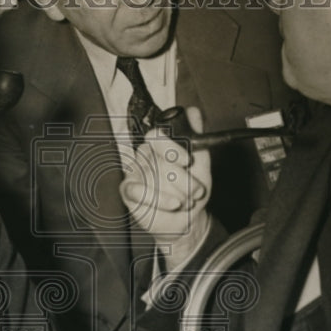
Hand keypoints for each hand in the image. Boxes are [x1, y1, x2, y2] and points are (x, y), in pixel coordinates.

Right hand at [120, 106, 211, 268]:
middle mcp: (145, 154)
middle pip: (158, 160)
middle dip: (182, 180)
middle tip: (195, 191)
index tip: (186, 161)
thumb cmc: (192, 191)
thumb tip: (192, 111)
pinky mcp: (128, 190)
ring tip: (185, 201)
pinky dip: (160, 200)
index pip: (156, 135)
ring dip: (176, 193)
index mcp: (161, 145)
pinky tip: (172, 205)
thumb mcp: (202, 164)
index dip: (170, 148)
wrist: (187, 220)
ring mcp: (135, 172)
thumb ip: (197, 137)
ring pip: (152, 178)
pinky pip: (140, 191)